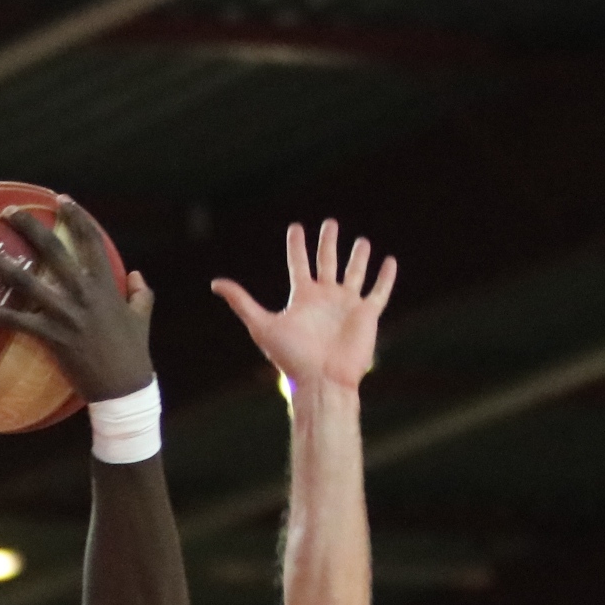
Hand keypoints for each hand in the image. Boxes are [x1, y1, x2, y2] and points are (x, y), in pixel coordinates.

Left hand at [0, 197, 155, 402]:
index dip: (77, 216)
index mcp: (106, 285)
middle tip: (8, 211)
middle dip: (30, 226)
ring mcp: (64, 315)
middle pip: (53, 250)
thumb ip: (141, 293)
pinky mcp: (50, 337)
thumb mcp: (142, 318)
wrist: (123, 389)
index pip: (91, 240)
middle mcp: (83, 294)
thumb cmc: (133, 353)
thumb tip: (136, 274)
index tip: (60, 199)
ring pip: (26, 282)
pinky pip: (13, 321)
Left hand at [212, 218, 395, 396]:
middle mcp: (325, 297)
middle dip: (328, 242)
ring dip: (358, 257)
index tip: (296, 227)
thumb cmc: (291, 357)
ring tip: (361, 241)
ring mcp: (347, 305)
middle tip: (330, 223)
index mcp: (303, 297)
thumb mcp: (262, 325)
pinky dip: (385, 277)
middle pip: (327, 262)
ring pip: (354, 273)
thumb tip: (216, 283)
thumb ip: (242, 302)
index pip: (299, 263)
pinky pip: (378, 292)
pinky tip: (389, 262)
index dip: (297, 245)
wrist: (321, 380)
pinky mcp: (367, 315)